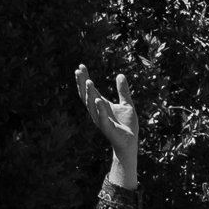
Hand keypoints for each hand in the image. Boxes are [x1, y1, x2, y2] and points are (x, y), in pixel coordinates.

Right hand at [75, 65, 138, 182]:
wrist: (129, 143)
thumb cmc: (126, 125)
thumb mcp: (127, 104)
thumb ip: (123, 90)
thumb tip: (120, 74)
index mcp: (101, 104)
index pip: (90, 89)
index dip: (85, 78)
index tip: (81, 66)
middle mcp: (97, 111)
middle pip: (86, 95)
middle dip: (82, 83)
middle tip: (78, 71)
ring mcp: (101, 119)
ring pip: (92, 105)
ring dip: (90, 93)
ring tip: (89, 81)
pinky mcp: (108, 128)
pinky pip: (102, 118)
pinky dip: (100, 109)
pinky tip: (99, 100)